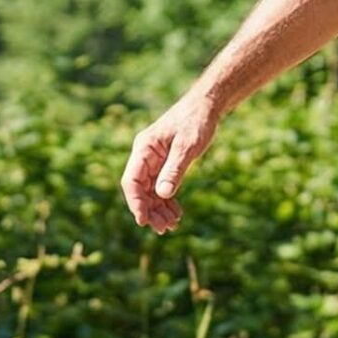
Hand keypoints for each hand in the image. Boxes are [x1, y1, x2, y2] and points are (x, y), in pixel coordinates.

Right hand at [122, 94, 217, 233]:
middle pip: (140, 190)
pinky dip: (167, 200)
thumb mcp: (187, 146)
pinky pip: (161, 187)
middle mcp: (145, 156)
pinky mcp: (165, 164)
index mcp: (144, 148)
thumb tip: (162, 194)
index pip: (132, 181)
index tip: (143, 221)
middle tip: (163, 229)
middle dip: (150, 210)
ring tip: (171, 225)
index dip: (136, 203)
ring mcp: (154, 160)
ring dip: (159, 209)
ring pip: (150, 191)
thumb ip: (174, 169)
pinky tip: (176, 213)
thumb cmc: (196, 122)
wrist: (206, 108)